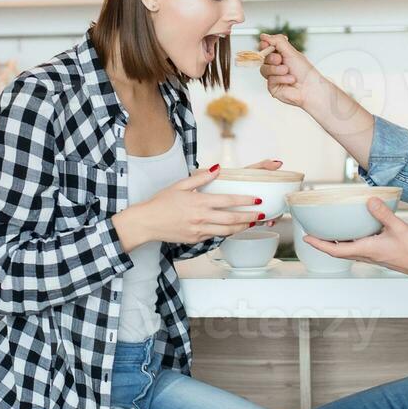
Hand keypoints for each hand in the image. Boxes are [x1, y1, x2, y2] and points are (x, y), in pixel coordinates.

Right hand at [113, 166, 265, 249]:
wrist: (146, 223)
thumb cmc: (160, 203)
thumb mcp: (179, 185)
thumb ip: (200, 177)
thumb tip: (217, 168)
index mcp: (199, 202)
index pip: (228, 201)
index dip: (245, 201)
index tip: (256, 200)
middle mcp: (201, 218)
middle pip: (232, 219)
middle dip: (249, 217)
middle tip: (261, 214)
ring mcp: (199, 231)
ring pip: (226, 231)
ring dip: (241, 228)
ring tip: (252, 223)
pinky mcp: (195, 240)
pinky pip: (214, 236)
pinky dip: (226, 233)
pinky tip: (232, 229)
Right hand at [258, 33, 323, 108]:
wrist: (310, 87)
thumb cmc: (304, 71)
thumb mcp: (291, 52)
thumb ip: (277, 42)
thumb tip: (263, 35)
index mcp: (281, 56)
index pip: (266, 48)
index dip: (264, 45)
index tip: (265, 44)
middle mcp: (276, 66)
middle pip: (263, 58)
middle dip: (272, 58)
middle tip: (280, 59)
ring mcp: (273, 77)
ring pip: (264, 69)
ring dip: (276, 69)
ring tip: (287, 70)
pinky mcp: (273, 87)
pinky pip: (270, 80)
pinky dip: (281, 79)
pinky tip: (290, 80)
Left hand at [302, 198, 407, 276]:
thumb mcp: (397, 227)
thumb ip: (382, 213)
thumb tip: (369, 200)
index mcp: (365, 250)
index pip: (335, 250)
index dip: (319, 244)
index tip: (307, 238)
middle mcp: (365, 255)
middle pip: (337, 251)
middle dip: (323, 243)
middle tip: (312, 233)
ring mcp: (371, 256)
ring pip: (347, 250)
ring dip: (335, 242)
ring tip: (327, 231)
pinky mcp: (377, 254)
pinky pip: (357, 248)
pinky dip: (349, 240)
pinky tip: (353, 230)